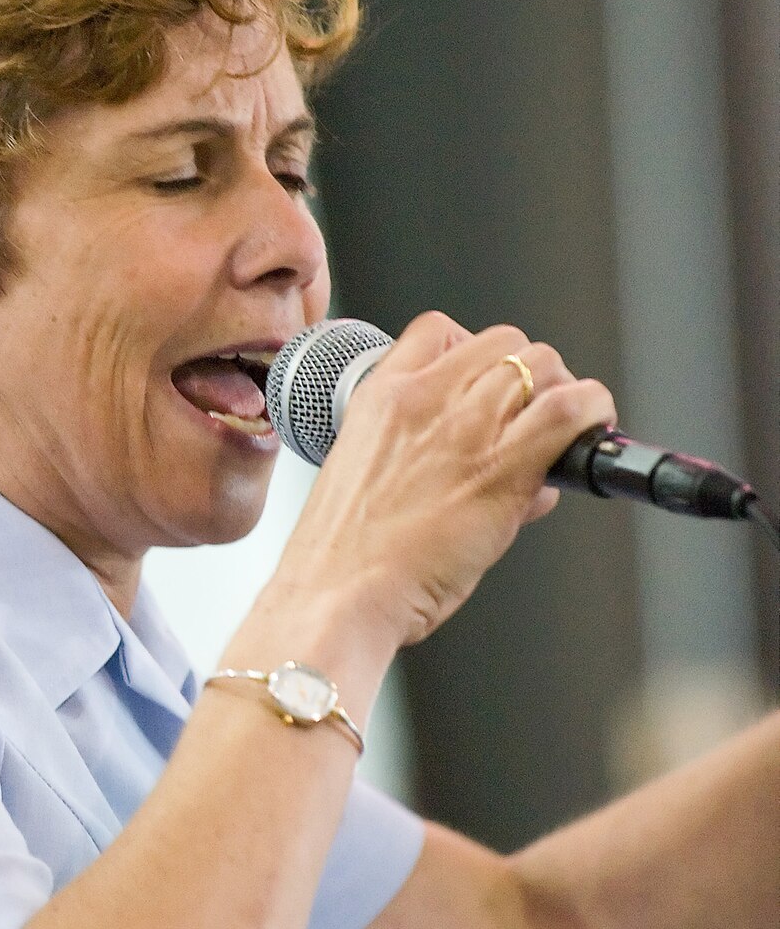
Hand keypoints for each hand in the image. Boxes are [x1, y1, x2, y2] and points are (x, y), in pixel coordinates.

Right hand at [271, 311, 615, 648]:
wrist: (335, 597)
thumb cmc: (343, 560)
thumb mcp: (367, 481)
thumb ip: (425, 459)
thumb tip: (494, 464)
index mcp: (380, 398)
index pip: (439, 331)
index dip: (473, 353)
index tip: (484, 386)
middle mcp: (423, 401)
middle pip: (504, 343)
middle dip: (527, 375)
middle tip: (531, 417)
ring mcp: (463, 430)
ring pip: (542, 364)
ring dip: (562, 393)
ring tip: (562, 431)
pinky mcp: (501, 468)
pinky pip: (569, 409)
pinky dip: (593, 411)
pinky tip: (592, 430)